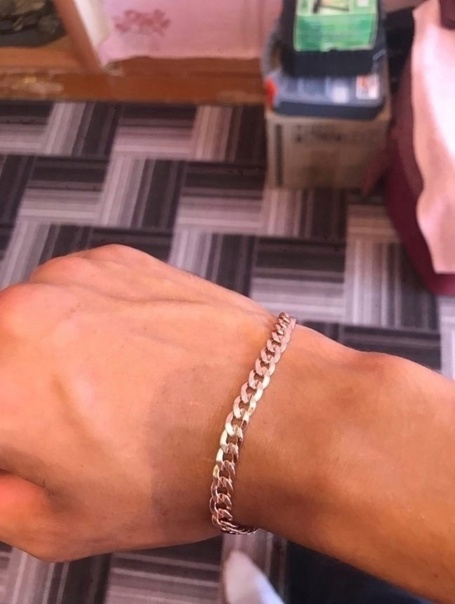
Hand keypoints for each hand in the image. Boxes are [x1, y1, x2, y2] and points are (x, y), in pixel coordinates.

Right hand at [0, 244, 278, 559]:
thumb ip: (1, 500)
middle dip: (16, 393)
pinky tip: (131, 354)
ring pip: (29, 322)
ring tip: (108, 388)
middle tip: (60, 423)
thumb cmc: (187, 466)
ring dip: (47, 353)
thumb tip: (1, 472)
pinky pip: (75, 293)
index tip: (25, 443)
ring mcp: (70, 279)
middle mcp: (21, 318)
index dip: (10, 435)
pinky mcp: (112, 260)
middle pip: (0, 360)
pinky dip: (87, 322)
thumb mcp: (64, 527)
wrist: (273, 411)